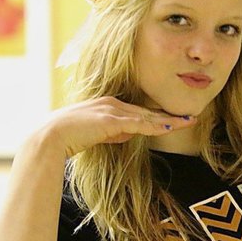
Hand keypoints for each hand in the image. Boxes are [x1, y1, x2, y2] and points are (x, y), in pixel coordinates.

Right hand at [43, 97, 195, 157]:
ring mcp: (112, 110)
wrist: (51, 136)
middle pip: (148, 111)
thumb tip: (130, 134)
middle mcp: (113, 103)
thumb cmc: (71, 136)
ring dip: (169, 120)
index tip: (176, 118)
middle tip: (191, 116)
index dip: (160, 115)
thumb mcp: (98, 133)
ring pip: (147, 116)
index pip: (141, 111)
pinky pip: (139, 124)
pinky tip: (169, 128)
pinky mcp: (110, 120)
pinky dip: (155, 126)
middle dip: (171, 115)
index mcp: (110, 104)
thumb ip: (114, 132)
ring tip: (188, 121)